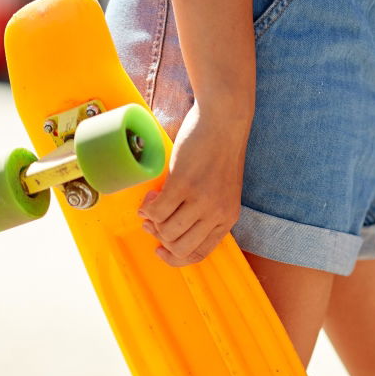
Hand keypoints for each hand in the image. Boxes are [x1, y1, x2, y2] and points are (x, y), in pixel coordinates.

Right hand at [138, 101, 250, 266]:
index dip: (176, 256)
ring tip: (152, 202)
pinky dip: (148, 206)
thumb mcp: (220, 189)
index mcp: (227, 218)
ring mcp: (201, 201)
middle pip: (180, 247)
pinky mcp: (184, 185)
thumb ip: (203, 210)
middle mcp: (216, 214)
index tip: (161, 249)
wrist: (223, 119)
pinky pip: (157, 211)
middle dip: (160, 238)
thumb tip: (167, 228)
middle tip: (152, 221)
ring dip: (152, 220)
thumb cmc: (218, 150)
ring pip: (166, 230)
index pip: (200, 253)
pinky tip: (149, 196)